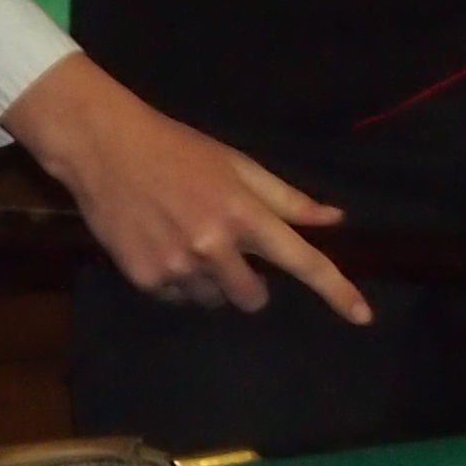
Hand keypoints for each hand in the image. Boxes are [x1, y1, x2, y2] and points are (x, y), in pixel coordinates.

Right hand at [4, 53, 368, 324]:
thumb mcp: (236, 164)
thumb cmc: (176, 149)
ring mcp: (177, 266)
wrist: (103, 148)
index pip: (303, 261)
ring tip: (183, 241)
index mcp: (244, 214)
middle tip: (226, 253)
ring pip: (212, 300)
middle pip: (253, 298)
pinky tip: (159, 245)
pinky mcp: (144, 277)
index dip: (337, 291)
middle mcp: (214, 246)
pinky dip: (174, 281)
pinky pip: (176, 297)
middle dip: (248, 284)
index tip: (363, 316)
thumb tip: (332, 220)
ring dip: (208, 282)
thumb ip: (284, 198)